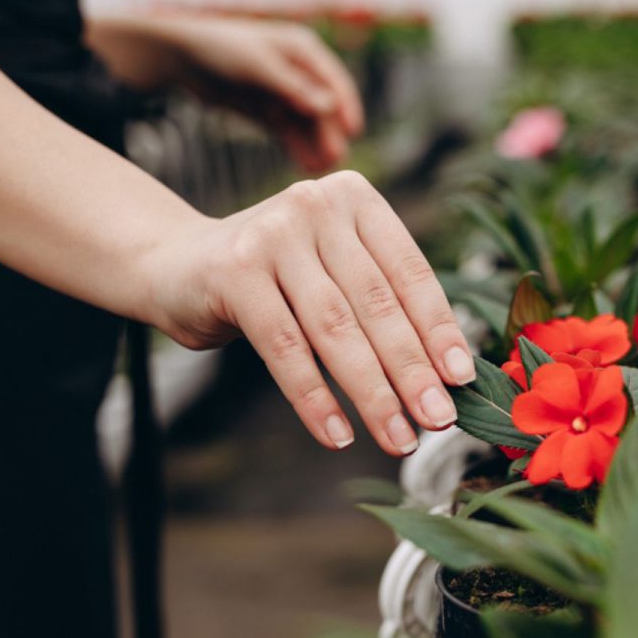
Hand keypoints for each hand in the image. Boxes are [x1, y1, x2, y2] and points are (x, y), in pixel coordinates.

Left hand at [89, 14, 363, 171]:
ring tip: (322, 168)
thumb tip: (329, 106)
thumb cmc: (221, 48)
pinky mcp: (271, 111)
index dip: (345, 106)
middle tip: (336, 159)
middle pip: (324, 107)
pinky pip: (291, 133)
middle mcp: (301, 73)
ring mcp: (286, 94)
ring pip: (309, 124)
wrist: (182, 56)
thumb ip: (294, 88)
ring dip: (317, 144)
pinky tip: (307, 165)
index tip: (353, 131)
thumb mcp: (259, 66)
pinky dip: (299, 148)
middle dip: (330, 132)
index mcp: (304, 51)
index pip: (334, 81)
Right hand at [143, 170, 474, 455]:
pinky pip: (287, 349)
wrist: (175, 264)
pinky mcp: (235, 273)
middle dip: (413, 371)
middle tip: (439, 421)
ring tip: (399, 439)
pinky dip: (316, 399)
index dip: (440, 330)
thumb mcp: (334, 271)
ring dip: (373, 393)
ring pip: (337, 330)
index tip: (462, 380)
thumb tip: (447, 376)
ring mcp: (273, 235)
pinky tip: (338, 435)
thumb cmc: (277, 279)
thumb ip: (383, 302)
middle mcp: (317, 206)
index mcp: (357, 199)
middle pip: (378, 305)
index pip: (412, 273)